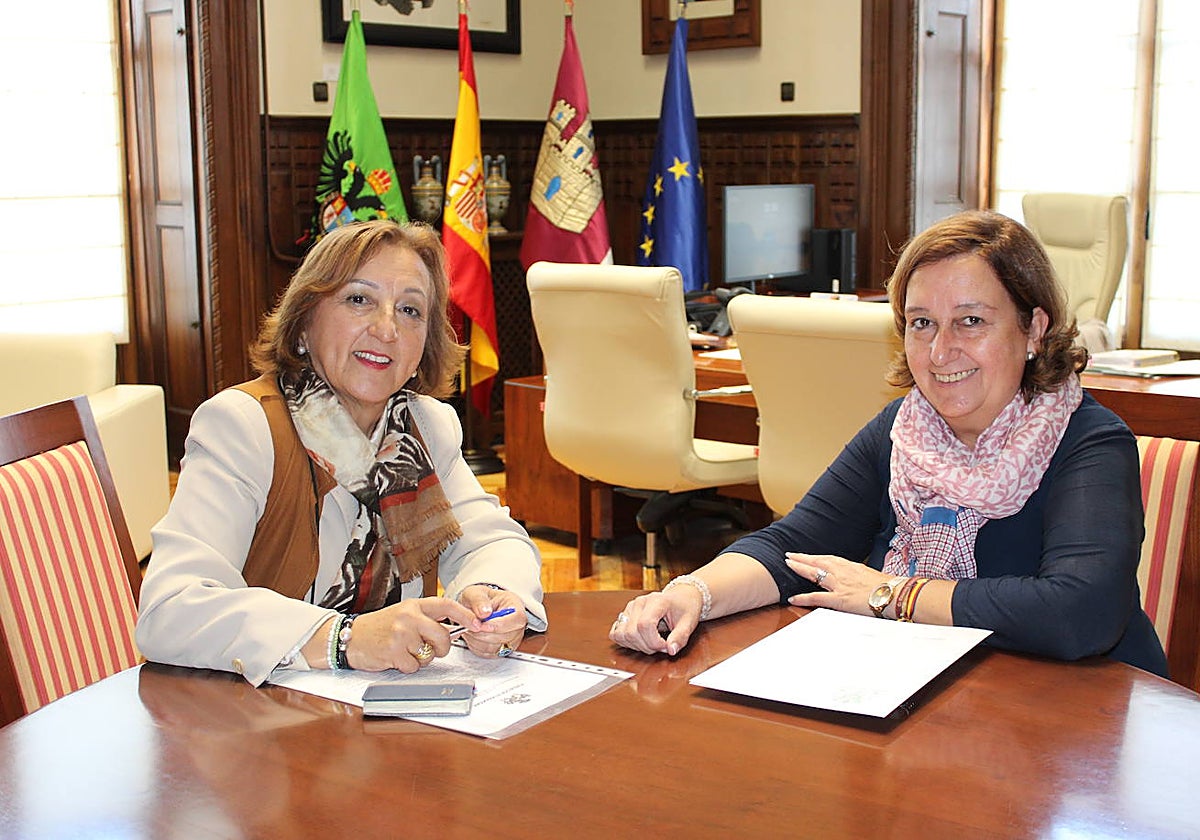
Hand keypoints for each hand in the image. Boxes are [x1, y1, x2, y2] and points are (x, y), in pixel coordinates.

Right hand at [346, 597, 480, 672]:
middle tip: (430, 648)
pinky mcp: (393, 652)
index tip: (478, 623)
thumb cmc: (379, 627)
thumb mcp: (404, 616)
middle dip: (441, 647)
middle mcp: (408, 617)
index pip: (446, 605)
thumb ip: (427, 620)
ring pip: (429, 654)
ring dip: (420, 658)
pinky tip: (395, 657)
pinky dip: (407, 666)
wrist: (350, 637)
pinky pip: (414, 666)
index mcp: (413, 605)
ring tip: (404, 650)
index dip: (465, 614)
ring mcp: (401, 635)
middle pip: (443, 636)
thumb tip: (456, 628)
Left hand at [455, 584, 527, 657]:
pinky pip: (488, 653)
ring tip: (470, 628)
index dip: (500, 624)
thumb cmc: (480, 600)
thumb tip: (484, 613)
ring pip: (496, 647)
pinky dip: (476, 645)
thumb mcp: (476, 592)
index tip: (483, 624)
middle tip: (471, 625)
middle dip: (484, 633)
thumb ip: (478, 600)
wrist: (476, 608)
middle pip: (507, 636)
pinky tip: (473, 635)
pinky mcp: (500, 650)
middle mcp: (516, 624)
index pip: (517, 619)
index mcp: (515, 606)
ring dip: (478, 639)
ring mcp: (510, 639)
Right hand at [609, 586, 703, 655]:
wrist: (681, 597)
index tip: (665, 646)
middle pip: (631, 632)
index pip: (644, 625)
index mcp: (655, 601)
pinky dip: (626, 642)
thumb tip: (671, 650)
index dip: (654, 642)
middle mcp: (639, 603)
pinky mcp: (625, 615)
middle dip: (647, 646)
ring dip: (636, 646)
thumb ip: (680, 637)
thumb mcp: (689, 623)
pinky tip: (640, 641)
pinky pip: (616, 633)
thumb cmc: (685, 607)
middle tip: (661, 646)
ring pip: (622, 634)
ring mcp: (630, 608)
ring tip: (651, 643)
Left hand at [784, 552, 890, 617]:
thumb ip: (860, 576)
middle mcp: (843, 572)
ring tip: (787, 565)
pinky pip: (817, 598)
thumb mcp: (872, 576)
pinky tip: (793, 598)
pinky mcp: (839, 599)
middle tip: (789, 555)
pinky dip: (803, 598)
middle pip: (818, 562)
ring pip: (815, 574)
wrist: (895, 594)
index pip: (829, 559)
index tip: (806, 555)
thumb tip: (856, 579)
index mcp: (851, 566)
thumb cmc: (889, 586)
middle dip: (802, 558)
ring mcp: (840, 585)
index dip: (816, 557)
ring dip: (800, 569)